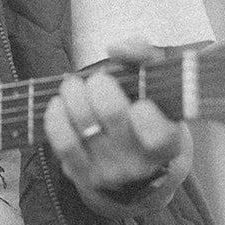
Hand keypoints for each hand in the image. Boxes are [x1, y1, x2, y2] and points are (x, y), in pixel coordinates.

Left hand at [44, 40, 191, 215]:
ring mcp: (111, 173)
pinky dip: (56, 115)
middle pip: (111, 113)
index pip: (158, 136)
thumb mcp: (153, 83)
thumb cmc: (142, 109)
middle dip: (98, 84)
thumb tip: (117, 48)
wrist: (128, 160)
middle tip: (98, 79)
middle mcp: (141, 163)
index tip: (138, 101)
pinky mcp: (83, 176)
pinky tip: (60, 103)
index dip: (145, 115)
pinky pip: (63, 141)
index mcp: (168, 143)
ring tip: (74, 86)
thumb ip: (143, 55)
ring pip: (83, 123)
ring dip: (73, 94)